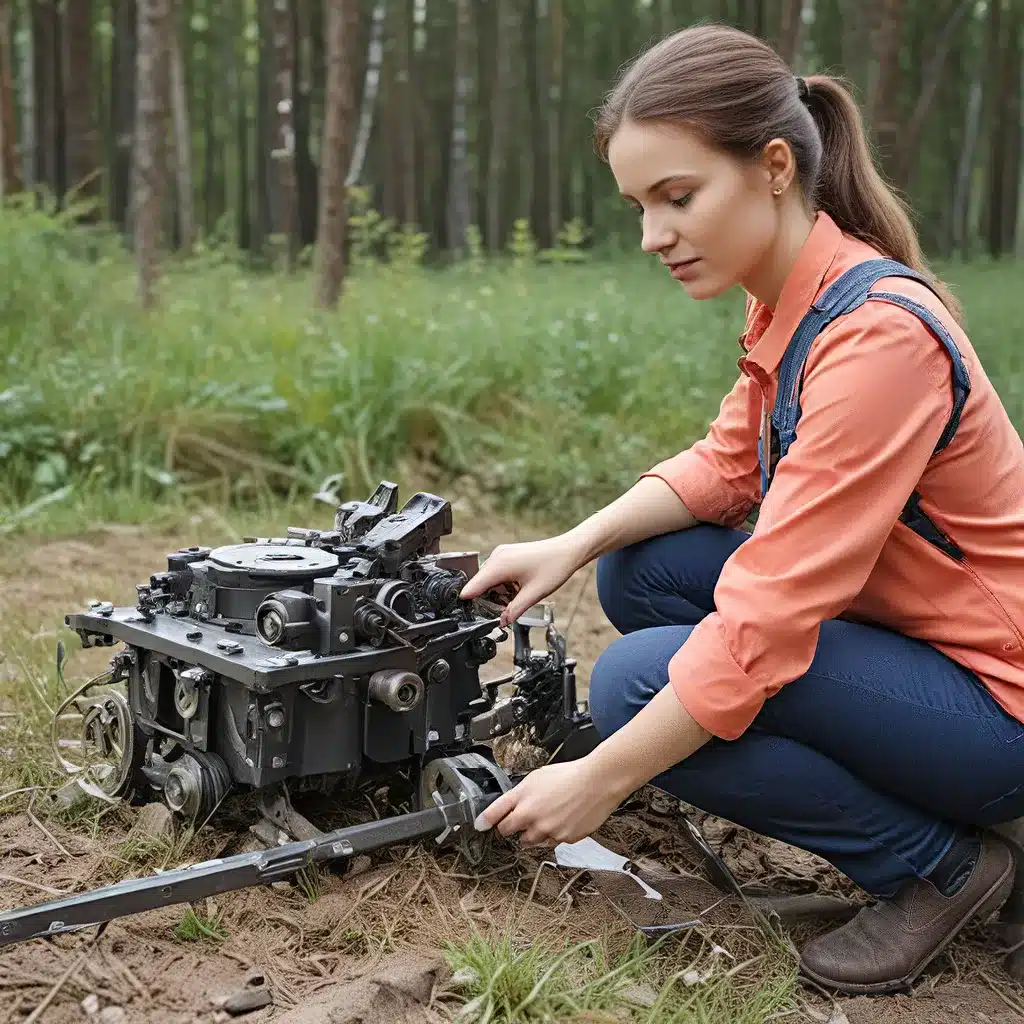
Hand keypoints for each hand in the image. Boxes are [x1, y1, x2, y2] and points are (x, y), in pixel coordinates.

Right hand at [459, 535, 584, 625]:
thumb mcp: (534, 594)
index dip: (468, 602)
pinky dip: (502, 584)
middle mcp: (497, 556)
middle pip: (480, 583)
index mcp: (499, 565)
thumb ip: (514, 610)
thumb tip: (501, 622)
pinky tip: (516, 591)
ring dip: (496, 592)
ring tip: (512, 602)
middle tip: (499, 614)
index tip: (468, 615)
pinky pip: (496, 572)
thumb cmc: (554, 567)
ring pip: (488, 579)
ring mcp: (502, 554)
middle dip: (486, 600)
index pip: (473, 586)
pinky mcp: (507, 555)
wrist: (568, 550)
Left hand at [473, 757, 627, 847]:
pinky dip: (553, 835)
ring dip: (531, 833)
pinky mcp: (562, 839)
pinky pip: (551, 842)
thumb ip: (521, 793)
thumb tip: (511, 805)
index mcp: (522, 796)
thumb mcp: (537, 777)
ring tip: (546, 818)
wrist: (597, 782)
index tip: (479, 826)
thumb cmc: (570, 775)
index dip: (484, 821)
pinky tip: (562, 820)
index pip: (493, 813)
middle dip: (510, 827)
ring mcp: (546, 830)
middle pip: (507, 831)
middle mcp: (530, 816)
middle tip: (518, 821)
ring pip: (528, 841)